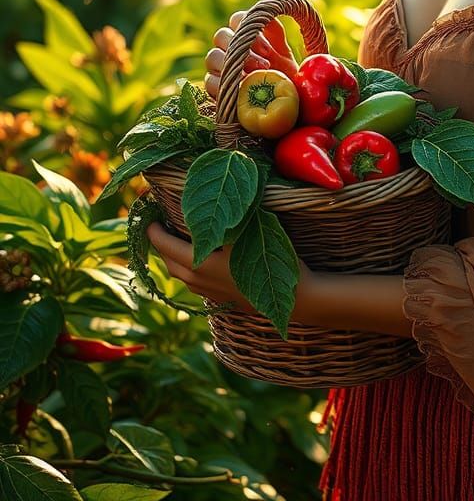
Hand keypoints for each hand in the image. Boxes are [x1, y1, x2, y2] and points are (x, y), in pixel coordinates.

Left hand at [145, 221, 310, 312]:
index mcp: (202, 265)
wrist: (298, 299)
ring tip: (177, 239)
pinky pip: (194, 282)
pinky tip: (200, 258)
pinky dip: (188, 267)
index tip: (148, 216)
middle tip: (160, 224)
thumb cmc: (275, 261)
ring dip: (174, 257)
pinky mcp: (222, 299)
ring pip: (180, 275)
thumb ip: (226, 221)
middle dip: (160, 244)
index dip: (154, 231)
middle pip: (169, 262)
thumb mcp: (250, 234)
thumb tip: (210, 201)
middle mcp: (200, 282)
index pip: (166, 246)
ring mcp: (211, 293)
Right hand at [205, 11, 298, 101]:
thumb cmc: (283, 73)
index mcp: (245, 34)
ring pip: (212, 56)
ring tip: (253, 79)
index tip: (268, 48)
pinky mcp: (215, 86)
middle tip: (265, 65)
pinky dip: (225, 85)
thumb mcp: (284, 52)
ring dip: (232, 66)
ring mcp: (219, 66)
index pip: (237, 19)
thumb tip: (267, 16)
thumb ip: (275, 32)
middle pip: (221, 35)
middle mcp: (229, 46)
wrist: (281, 101)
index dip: (249, 29)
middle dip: (242, 49)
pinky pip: (209, 81)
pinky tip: (241, 91)